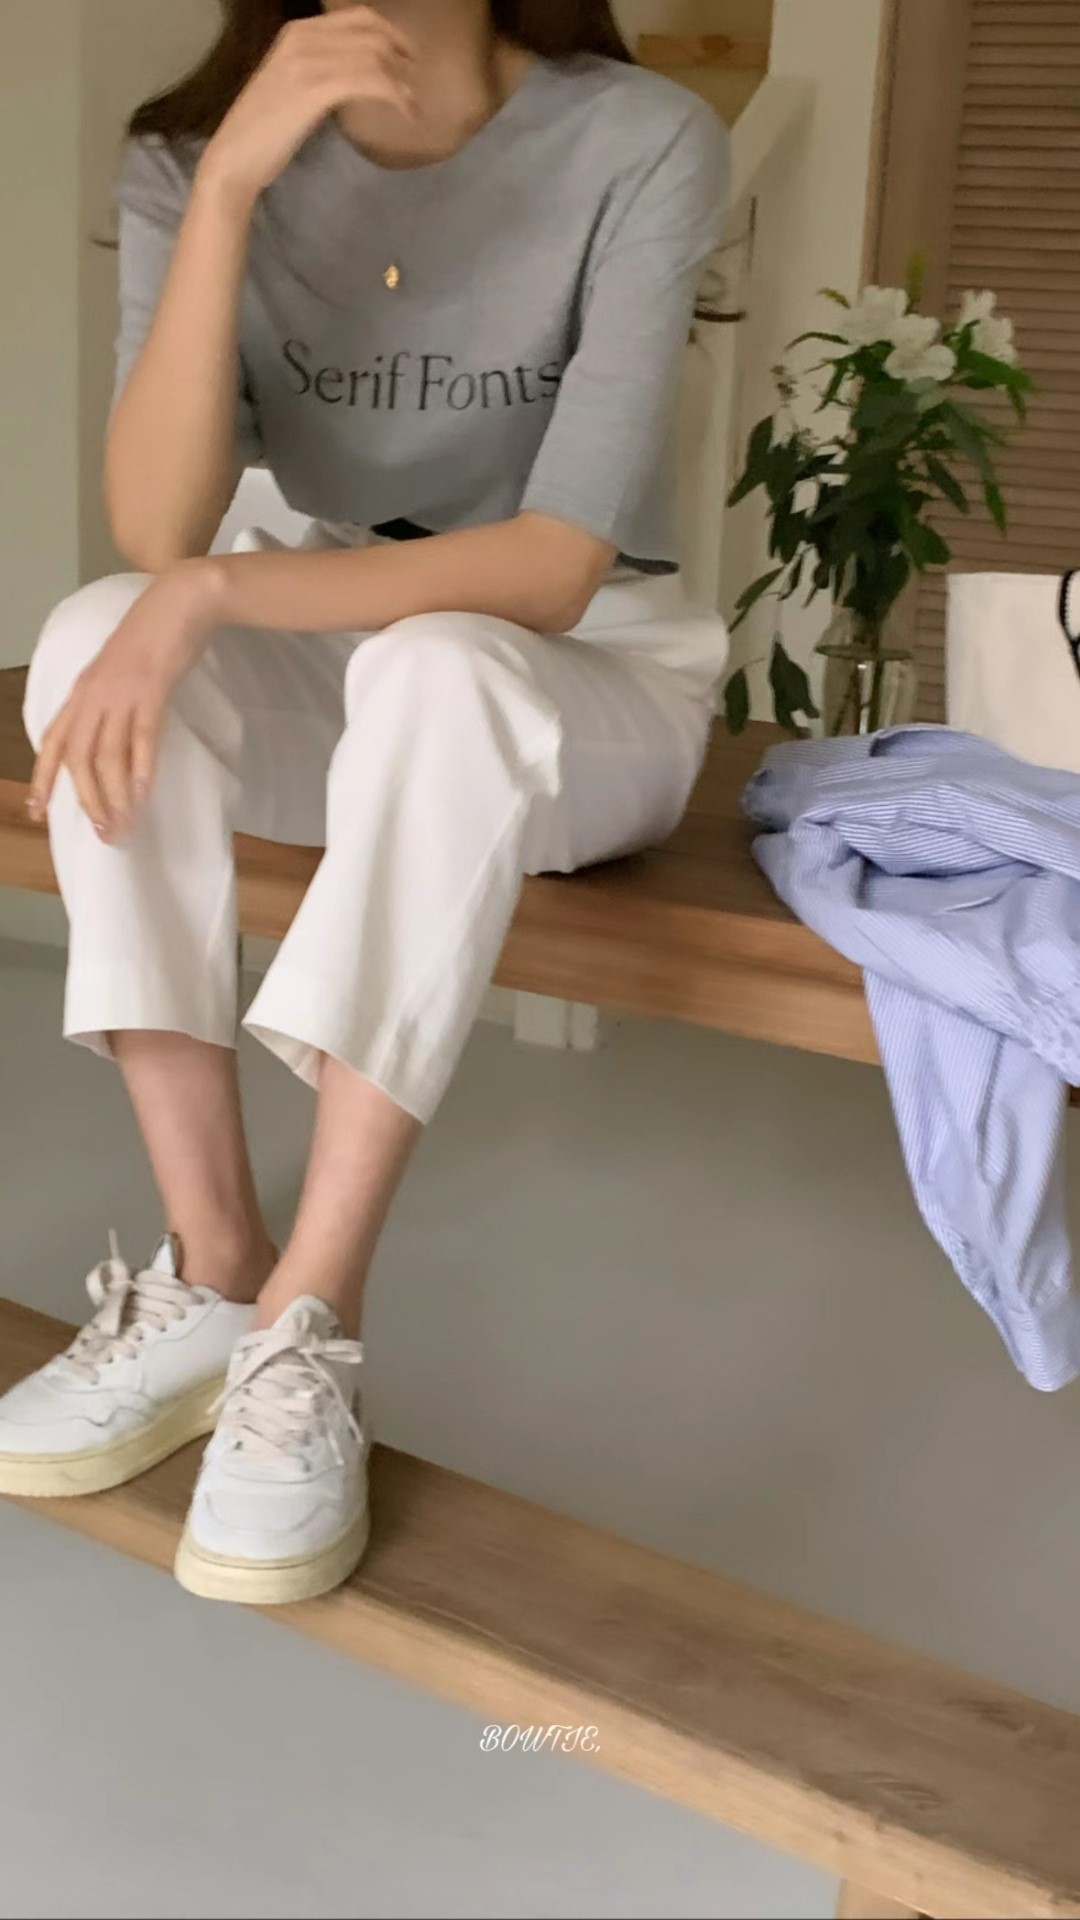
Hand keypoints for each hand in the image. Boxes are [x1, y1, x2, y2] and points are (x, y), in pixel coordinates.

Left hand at [28, 564, 220, 840]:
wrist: (181, 600)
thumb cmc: (157, 633)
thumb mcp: (122, 668)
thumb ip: (113, 698)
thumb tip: (116, 733)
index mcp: (84, 689)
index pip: (53, 739)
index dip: (44, 777)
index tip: (38, 810)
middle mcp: (94, 694)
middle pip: (78, 756)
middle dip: (85, 799)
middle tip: (100, 832)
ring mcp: (121, 692)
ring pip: (106, 755)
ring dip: (113, 796)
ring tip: (121, 826)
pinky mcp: (151, 691)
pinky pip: (141, 739)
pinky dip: (141, 770)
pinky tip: (143, 796)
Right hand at [198, 8, 416, 206]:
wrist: (234, 156)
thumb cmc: (264, 131)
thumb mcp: (293, 87)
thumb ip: (320, 71)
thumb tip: (357, 75)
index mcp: (298, 32)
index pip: (358, 17)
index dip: (391, 34)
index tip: (409, 58)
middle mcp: (303, 37)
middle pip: (371, 31)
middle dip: (402, 54)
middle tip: (418, 81)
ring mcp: (308, 61)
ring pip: (373, 56)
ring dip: (402, 80)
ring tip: (413, 104)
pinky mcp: (315, 89)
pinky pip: (368, 80)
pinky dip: (394, 95)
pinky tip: (405, 112)